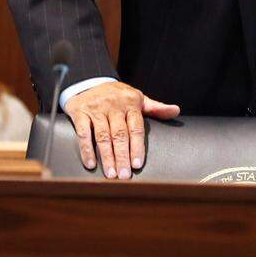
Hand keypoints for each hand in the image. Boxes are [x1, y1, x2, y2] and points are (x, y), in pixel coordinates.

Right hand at [63, 81, 179, 179]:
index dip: (137, 147)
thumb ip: (156, 108)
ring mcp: (96, 109)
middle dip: (122, 156)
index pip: (136, 128)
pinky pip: (83, 133)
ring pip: (102, 136)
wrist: (89, 81)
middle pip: (119, 135)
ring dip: (107, 157)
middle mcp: (113, 105)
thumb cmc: (118, 95)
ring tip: (111, 174)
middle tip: (124, 175)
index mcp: (131, 103)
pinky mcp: (80, 112)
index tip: (137, 164)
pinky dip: (86, 150)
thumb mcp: (138, 98)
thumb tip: (176, 111)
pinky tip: (91, 164)